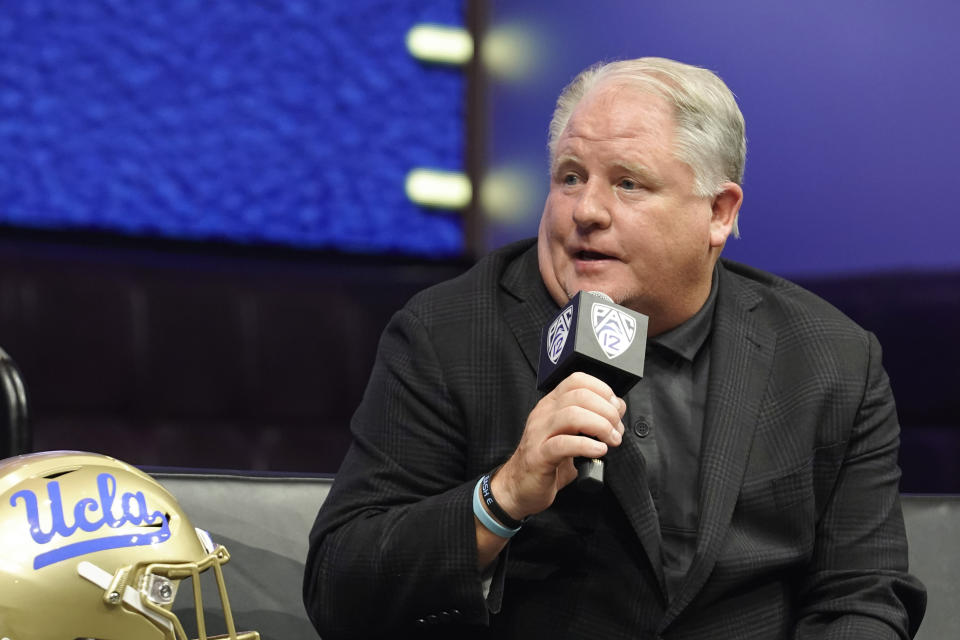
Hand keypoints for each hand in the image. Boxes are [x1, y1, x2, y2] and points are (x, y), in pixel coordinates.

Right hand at [492, 372, 625, 520]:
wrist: (519, 487)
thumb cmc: (547, 461)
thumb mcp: (571, 435)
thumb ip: (592, 421)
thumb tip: (616, 410)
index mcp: (552, 405)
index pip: (577, 380)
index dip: (603, 390)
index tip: (616, 408)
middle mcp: (544, 414)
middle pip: (580, 396)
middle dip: (607, 411)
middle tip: (616, 430)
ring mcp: (539, 433)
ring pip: (572, 415)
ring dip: (600, 426)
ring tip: (611, 440)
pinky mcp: (539, 456)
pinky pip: (564, 444)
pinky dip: (587, 445)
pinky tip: (598, 451)